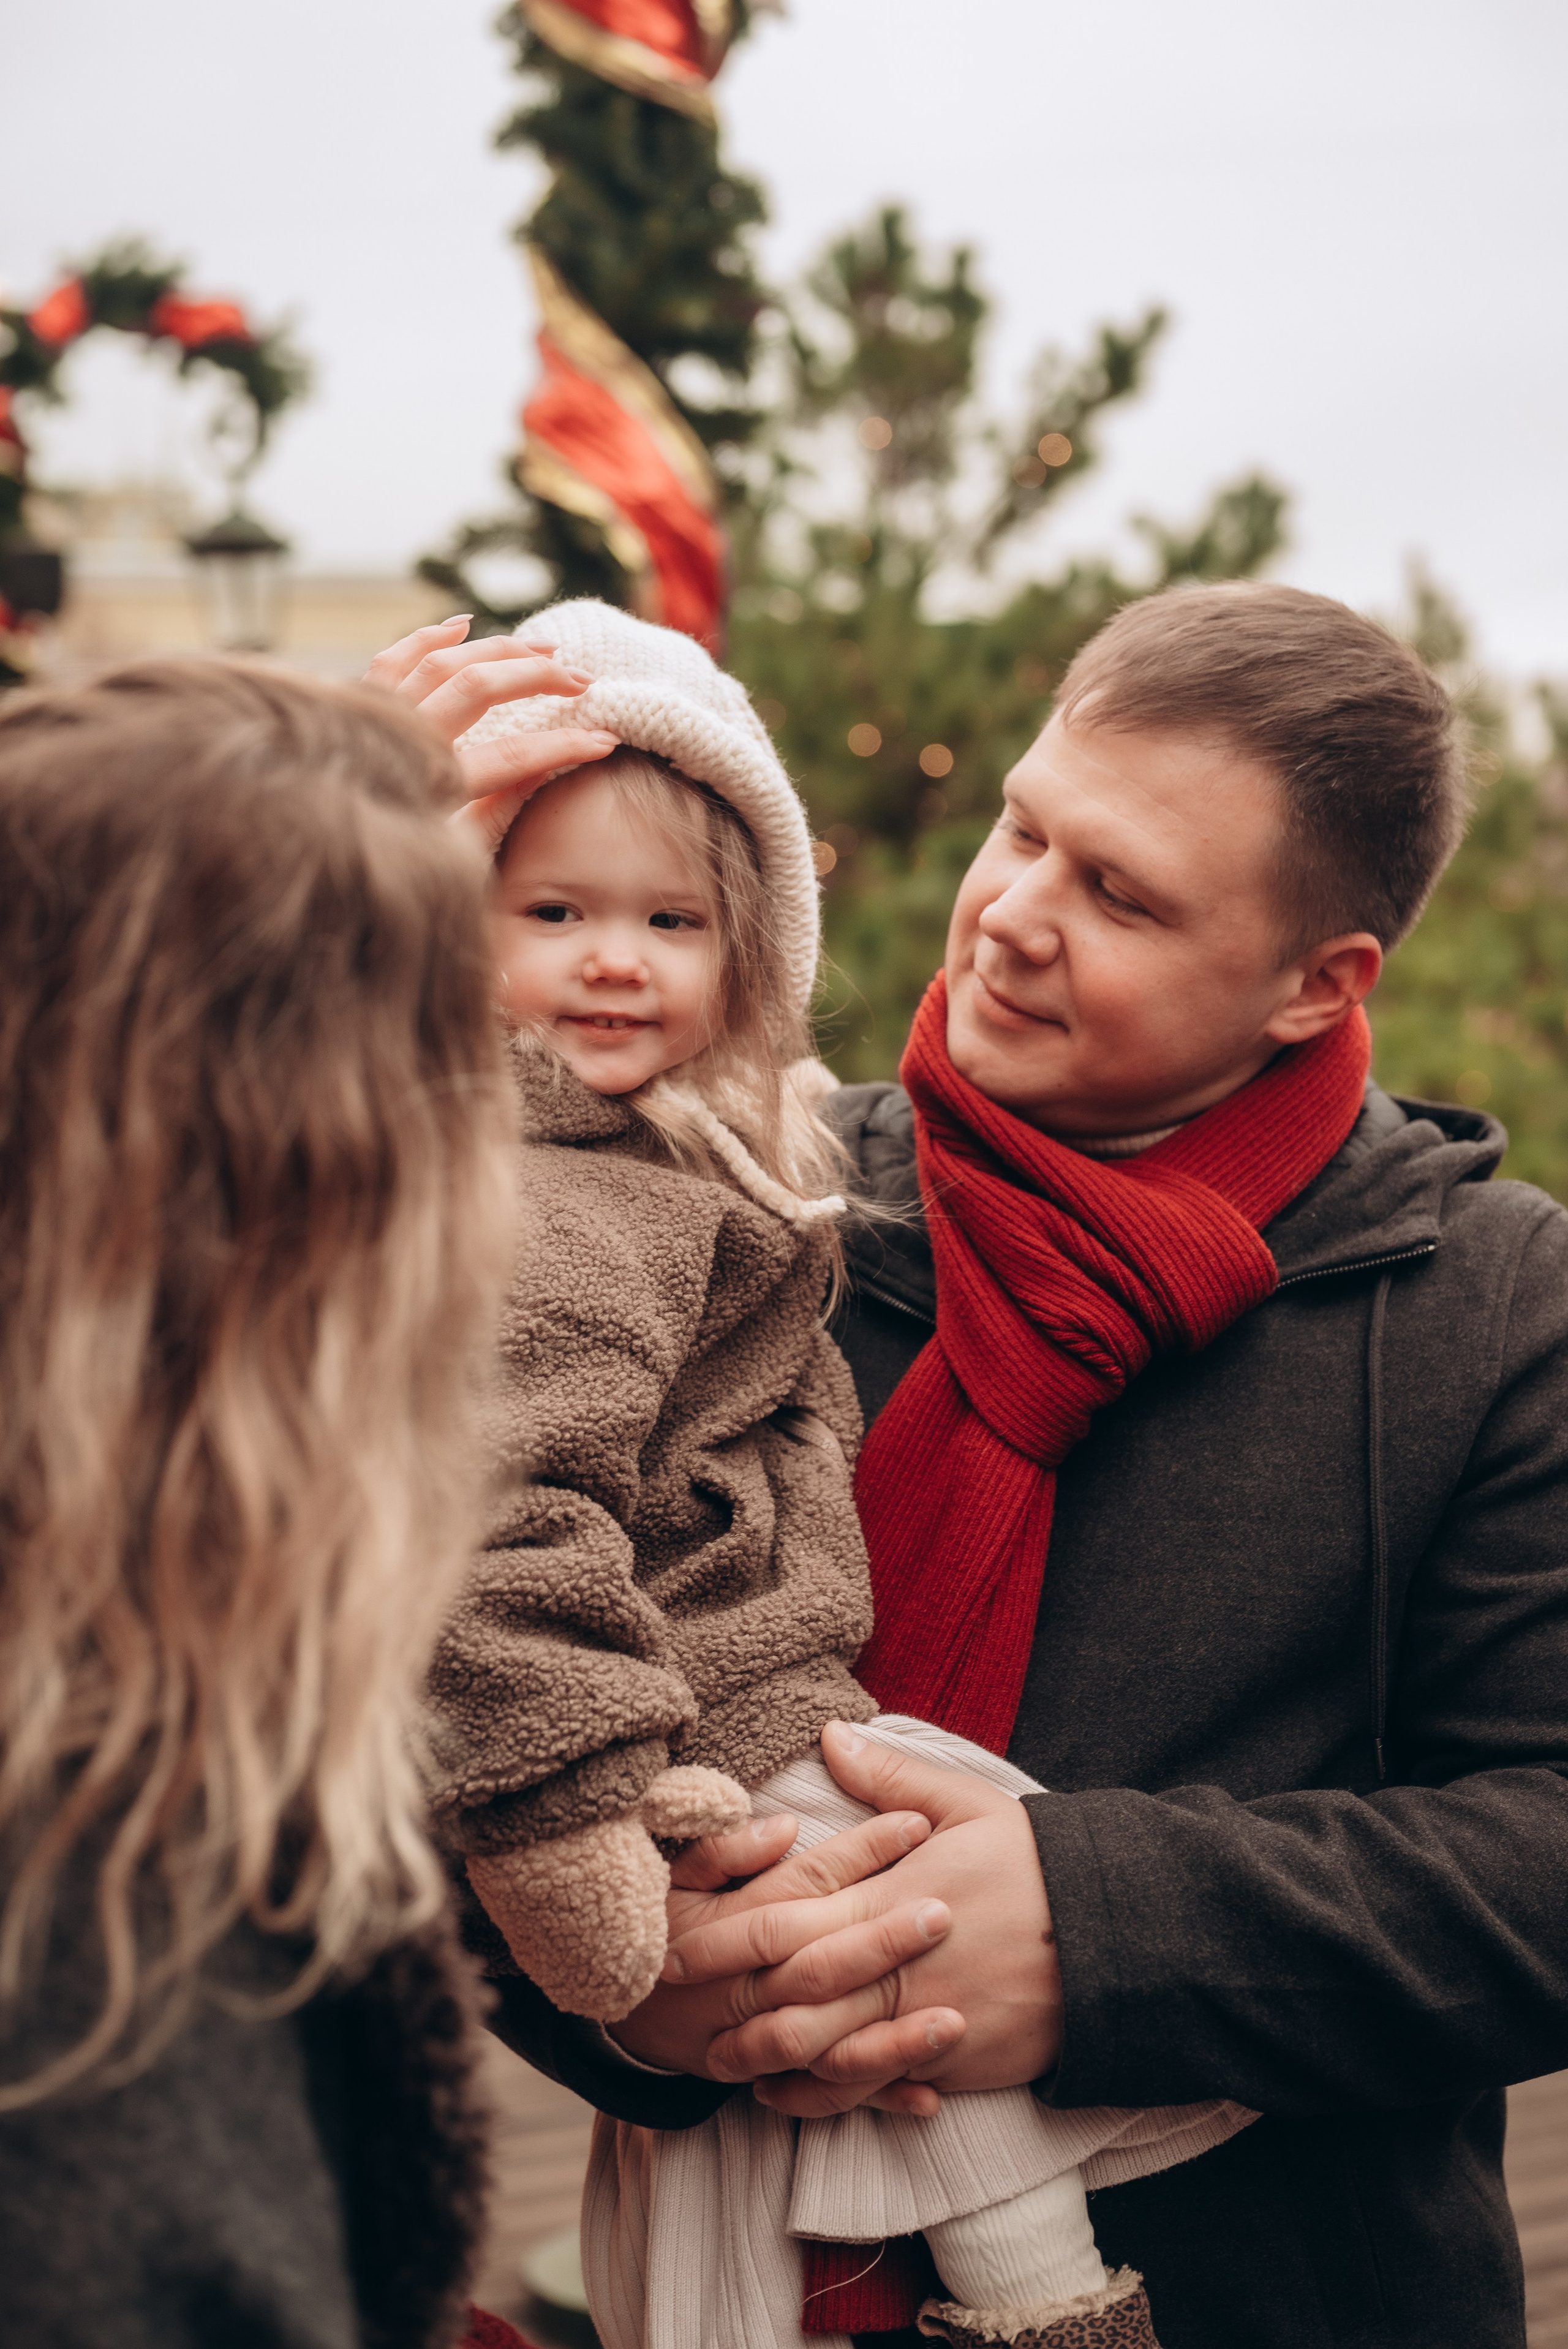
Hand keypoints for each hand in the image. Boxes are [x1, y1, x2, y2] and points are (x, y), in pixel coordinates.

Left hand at [365, 615, 618, 851]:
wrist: (302, 853)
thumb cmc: (382, 866)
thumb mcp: (448, 860)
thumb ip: (492, 818)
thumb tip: (539, 772)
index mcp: (431, 789)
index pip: (511, 760)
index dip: (563, 747)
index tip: (605, 741)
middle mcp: (403, 743)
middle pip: (479, 689)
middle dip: (537, 679)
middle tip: (582, 681)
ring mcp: (376, 718)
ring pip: (442, 661)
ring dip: (497, 648)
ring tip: (543, 648)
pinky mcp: (355, 706)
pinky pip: (392, 658)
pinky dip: (427, 636)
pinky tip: (462, 624)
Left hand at [664, 1720, 1062, 2116]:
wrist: (1116, 1939)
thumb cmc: (1037, 1862)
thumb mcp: (967, 1802)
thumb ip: (890, 1777)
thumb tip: (830, 1736)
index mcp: (892, 1897)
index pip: (790, 1920)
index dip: (726, 1935)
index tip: (672, 1940)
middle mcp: (897, 1967)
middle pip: (793, 1995)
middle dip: (728, 2005)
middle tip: (669, 2013)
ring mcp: (921, 2024)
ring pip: (824, 2054)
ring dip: (765, 2060)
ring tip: (719, 2060)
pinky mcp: (949, 2066)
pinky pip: (871, 2090)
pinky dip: (822, 2096)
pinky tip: (787, 2093)